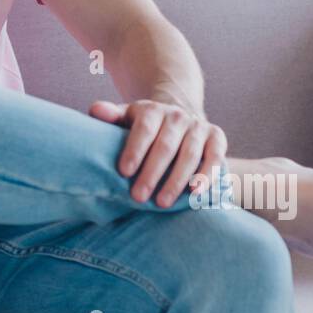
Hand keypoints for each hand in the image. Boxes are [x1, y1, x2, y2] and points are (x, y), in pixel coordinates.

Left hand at [90, 99, 227, 207]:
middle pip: (166, 146)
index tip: (123, 172)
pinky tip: (196, 194)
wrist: (178, 117)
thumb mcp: (126, 117)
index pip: (144, 129)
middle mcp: (178, 116)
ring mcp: (199, 126)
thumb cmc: (144, 126)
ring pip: (190, 154)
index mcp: (153, 110)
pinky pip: (215, 157)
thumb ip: (110, 115)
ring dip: (177, 180)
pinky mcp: (217, 137)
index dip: (135, 150)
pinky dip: (207, 176)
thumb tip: (95, 110)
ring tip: (163, 203)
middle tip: (138, 197)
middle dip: (152, 173)